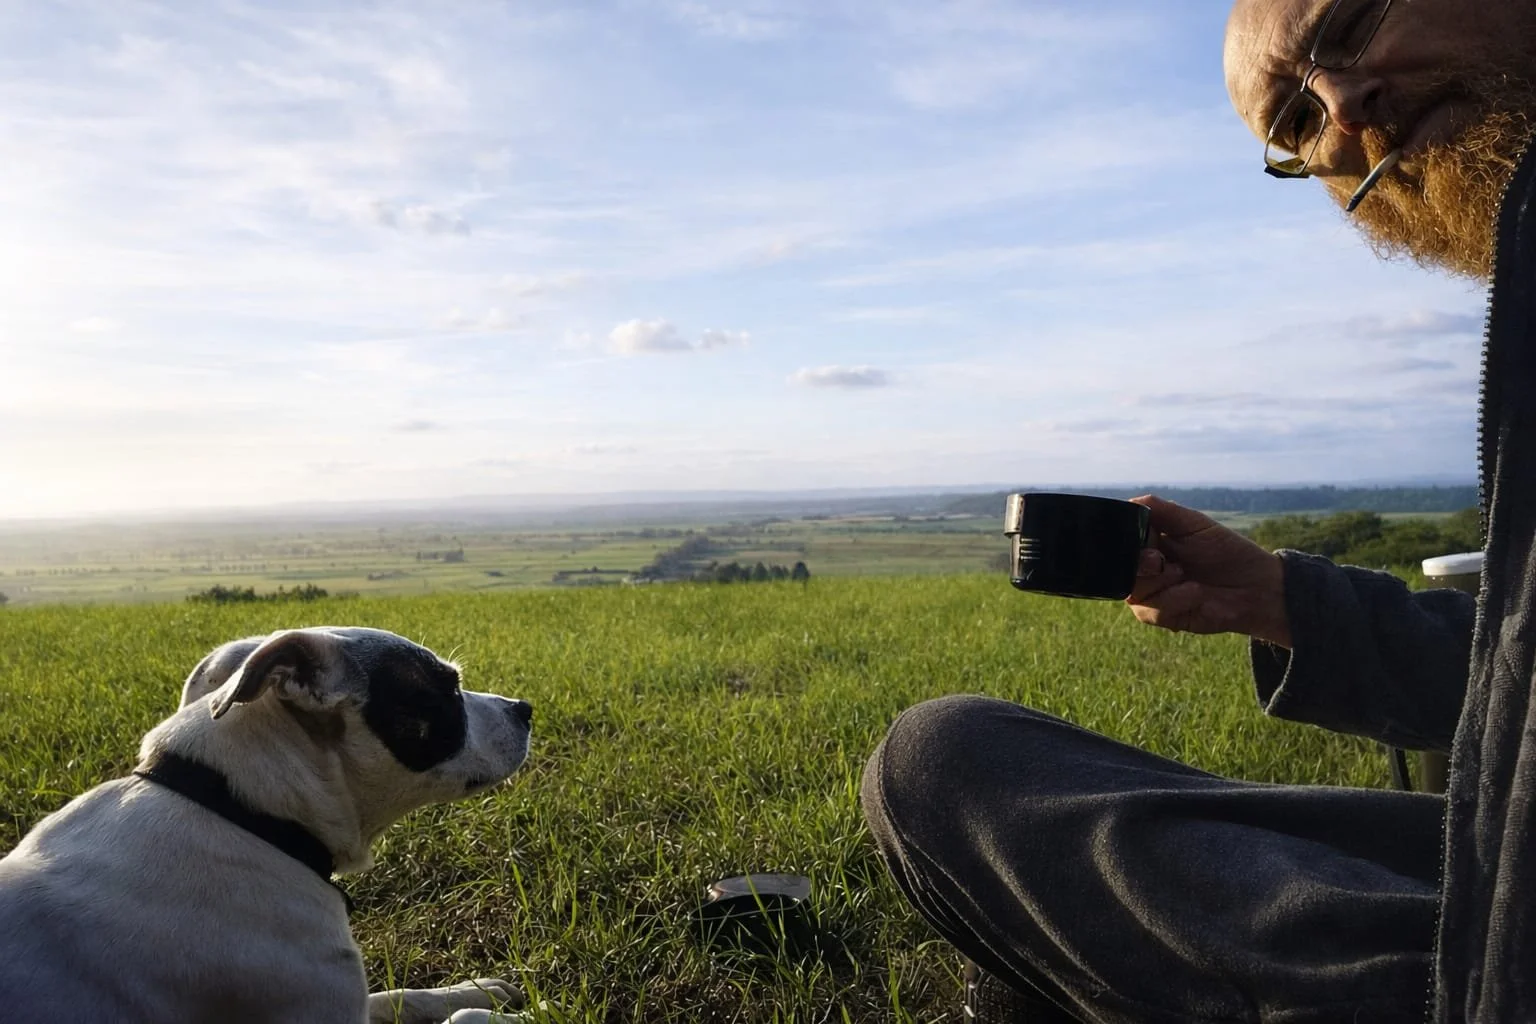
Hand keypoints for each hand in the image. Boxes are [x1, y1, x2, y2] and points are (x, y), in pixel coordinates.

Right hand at [1125, 495, 1290, 647]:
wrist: (1255, 586)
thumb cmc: (1227, 552)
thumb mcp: (1195, 524)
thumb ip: (1162, 511)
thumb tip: (1129, 502)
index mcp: (1148, 543)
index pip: (1118, 541)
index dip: (1122, 540)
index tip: (1147, 539)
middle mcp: (1143, 568)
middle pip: (1117, 568)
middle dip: (1139, 564)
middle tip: (1162, 560)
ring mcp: (1150, 593)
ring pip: (1131, 591)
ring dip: (1161, 583)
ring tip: (1185, 575)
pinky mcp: (1161, 615)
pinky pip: (1149, 611)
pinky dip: (1174, 600)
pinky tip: (1195, 593)